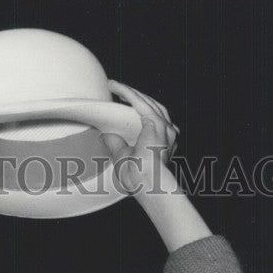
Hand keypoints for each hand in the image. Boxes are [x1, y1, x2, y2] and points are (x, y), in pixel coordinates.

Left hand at [101, 81, 179, 195]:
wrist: (147, 184)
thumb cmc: (139, 179)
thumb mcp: (123, 157)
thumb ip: (116, 144)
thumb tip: (105, 136)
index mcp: (162, 142)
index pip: (153, 120)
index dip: (139, 111)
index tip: (125, 106)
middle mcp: (167, 133)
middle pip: (152, 107)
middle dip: (136, 98)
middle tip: (119, 92)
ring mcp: (164, 128)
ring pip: (147, 102)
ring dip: (131, 93)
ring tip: (116, 87)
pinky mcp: (156, 124)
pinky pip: (140, 102)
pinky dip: (128, 93)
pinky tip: (116, 88)